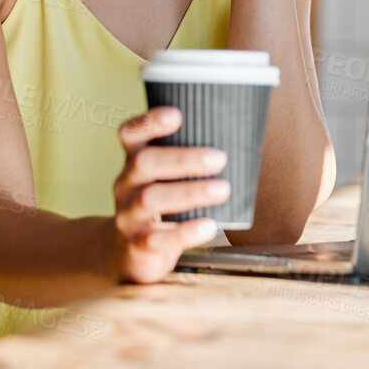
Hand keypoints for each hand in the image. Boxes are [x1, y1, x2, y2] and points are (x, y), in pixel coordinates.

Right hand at [110, 106, 229, 282]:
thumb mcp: (164, 181)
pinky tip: (209, 226)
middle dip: (183, 158)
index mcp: (134, 162)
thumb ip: (188, 163)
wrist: (128, 254)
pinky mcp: (136, 245)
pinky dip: (185, 232)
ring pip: (151, 198)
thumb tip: (242, 142)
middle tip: (220, 158)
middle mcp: (126, 184)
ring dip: (190, 192)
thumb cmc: (160, 208)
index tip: (177, 114)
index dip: (149, 122)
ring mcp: (128, 215)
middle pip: (145, 163)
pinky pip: (157, 238)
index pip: (131, 134)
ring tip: (222, 189)